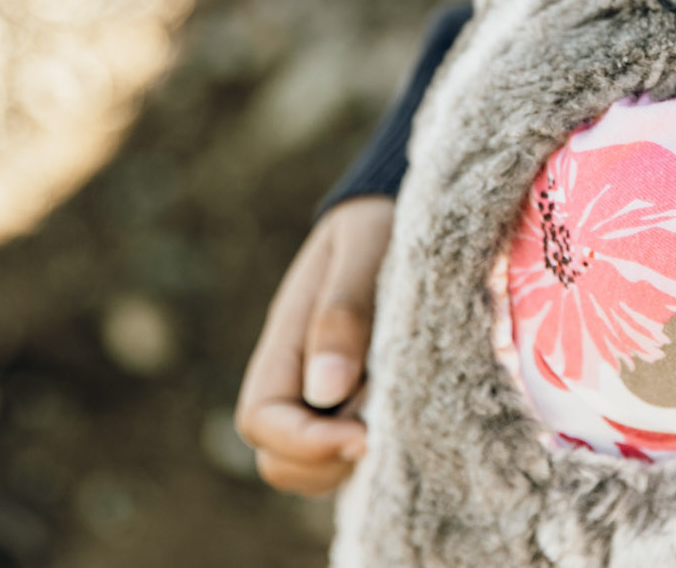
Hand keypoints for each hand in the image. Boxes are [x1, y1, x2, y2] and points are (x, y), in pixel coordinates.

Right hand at [234, 195, 394, 493]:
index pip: (261, 419)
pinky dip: (375, 452)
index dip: (305, 442)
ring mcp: (324, 394)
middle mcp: (296, 378)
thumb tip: (326, 391)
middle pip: (279, 457)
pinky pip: (350, 451)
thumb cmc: (381, 223)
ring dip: (353, 461)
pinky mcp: (359, 402)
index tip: (364, 434)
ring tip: (403, 415)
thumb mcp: (364, 251)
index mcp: (284, 342)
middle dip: (328, 461)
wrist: (397, 210)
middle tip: (388, 428)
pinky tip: (414, 417)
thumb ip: (342, 314)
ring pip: (315, 465)